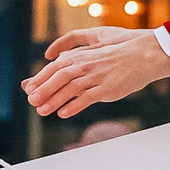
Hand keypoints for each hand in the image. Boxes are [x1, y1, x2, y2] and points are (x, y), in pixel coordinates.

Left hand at [22, 25, 169, 117]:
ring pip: (70, 89)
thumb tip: (53, 62)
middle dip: (43, 90)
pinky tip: (63, 113)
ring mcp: (96, 77)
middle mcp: (85, 65)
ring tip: (42, 111)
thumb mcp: (91, 56)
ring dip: (54, 100)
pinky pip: (87, 98)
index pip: (54, 68)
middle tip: (31, 101)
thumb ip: (71, 60)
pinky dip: (74, 106)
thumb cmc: (115, 58)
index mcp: (80, 57)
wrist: (141, 56)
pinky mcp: (107, 88)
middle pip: (59, 77)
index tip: (28, 90)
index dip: (40, 79)